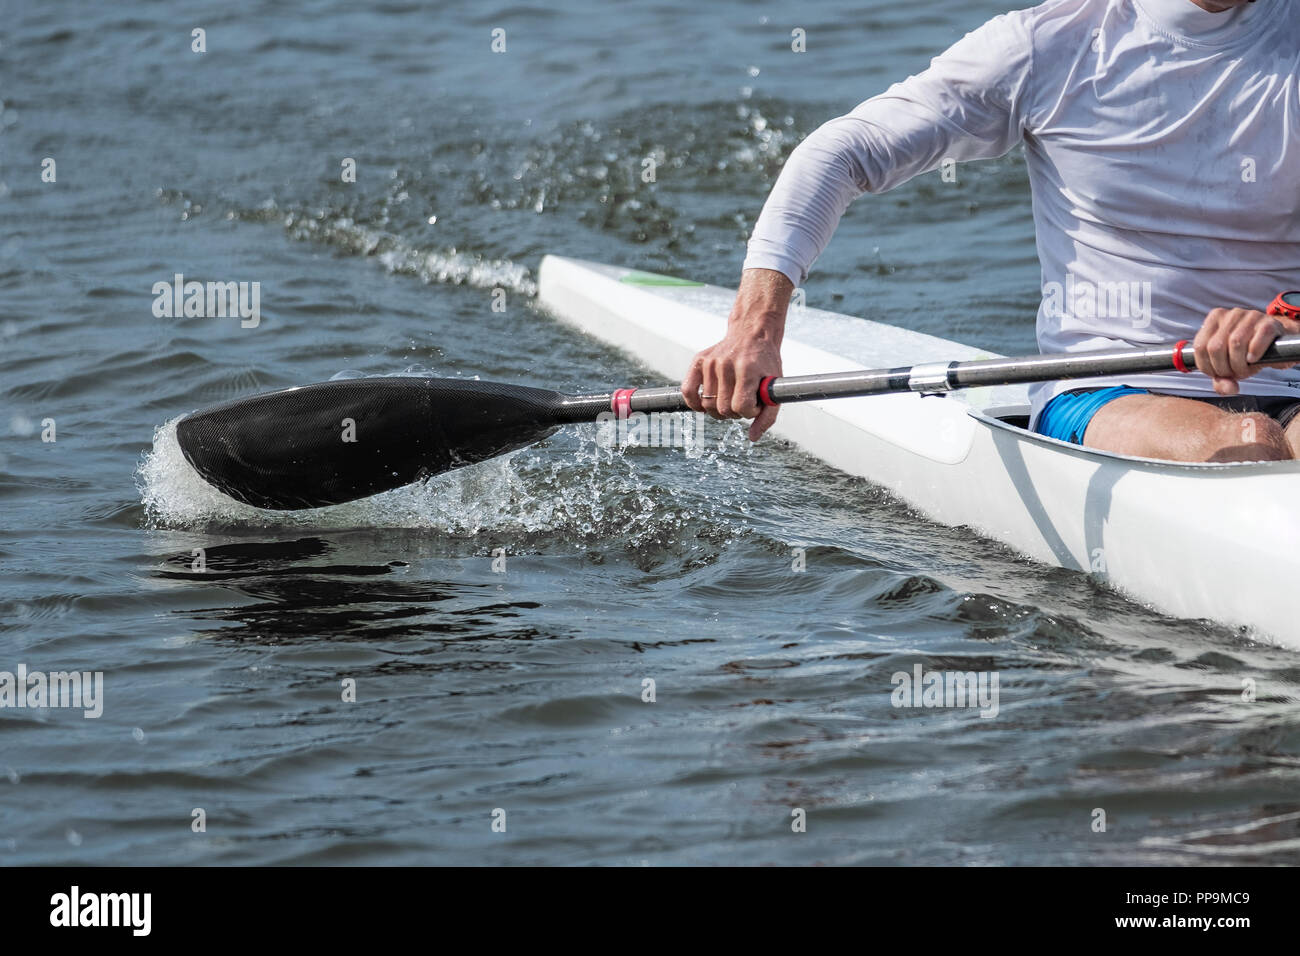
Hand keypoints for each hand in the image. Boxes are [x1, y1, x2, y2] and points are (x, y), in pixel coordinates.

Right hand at [682, 269, 790, 440]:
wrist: (753, 332)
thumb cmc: (766, 363)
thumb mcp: (774, 386)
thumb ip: (768, 415)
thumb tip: (752, 438)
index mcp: (747, 369)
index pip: (742, 407)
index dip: (750, 412)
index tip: (755, 404)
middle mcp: (726, 364)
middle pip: (724, 409)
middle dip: (736, 411)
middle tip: (743, 401)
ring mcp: (711, 362)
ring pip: (707, 405)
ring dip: (720, 408)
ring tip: (730, 398)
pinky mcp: (699, 361)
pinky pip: (688, 391)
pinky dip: (694, 403)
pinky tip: (705, 404)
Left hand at [1193, 307, 1299, 395]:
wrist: (1278, 345)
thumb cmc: (1247, 354)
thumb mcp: (1229, 367)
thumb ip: (1221, 381)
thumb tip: (1227, 389)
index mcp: (1214, 320)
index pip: (1199, 347)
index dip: (1207, 367)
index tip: (1218, 375)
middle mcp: (1230, 315)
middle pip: (1215, 347)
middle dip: (1223, 368)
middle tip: (1234, 374)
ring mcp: (1250, 316)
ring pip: (1235, 343)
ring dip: (1240, 365)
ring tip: (1246, 369)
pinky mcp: (1269, 322)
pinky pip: (1256, 341)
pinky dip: (1254, 355)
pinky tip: (1254, 359)